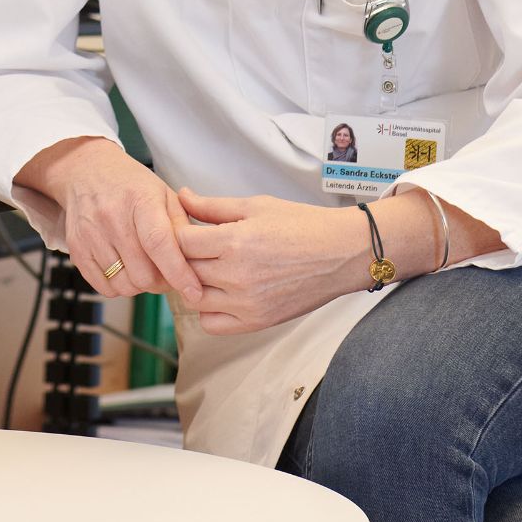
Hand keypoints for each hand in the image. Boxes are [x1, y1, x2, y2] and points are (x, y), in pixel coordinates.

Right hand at [17, 138, 202, 306]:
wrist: (87, 171)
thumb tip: (197, 262)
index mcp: (140, 199)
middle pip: (142, 273)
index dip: (178, 272)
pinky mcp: (76, 248)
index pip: (159, 243)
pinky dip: (118, 286)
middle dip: (161, 282)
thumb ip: (182, 227)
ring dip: (140, 286)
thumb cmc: (131, 186)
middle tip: (166, 274)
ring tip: (145, 269)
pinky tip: (124, 269)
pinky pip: (103, 287)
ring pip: (124, 284)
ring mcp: (91, 233)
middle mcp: (112, 216)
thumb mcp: (164, 195)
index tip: (193, 291)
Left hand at [176, 188, 375, 333]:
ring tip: (210, 270)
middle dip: (186, 258)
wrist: (341, 253)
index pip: (181, 242)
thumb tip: (182, 197)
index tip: (189, 231)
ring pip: (194, 299)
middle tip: (198, 249)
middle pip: (185, 270)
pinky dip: (209, 311)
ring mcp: (246, 302)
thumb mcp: (256, 206)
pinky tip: (221, 293)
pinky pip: (212, 324)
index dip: (180, 233)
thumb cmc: (303, 225)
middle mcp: (236, 275)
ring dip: (195, 284)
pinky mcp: (256, 321)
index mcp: (235, 241)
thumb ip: (213, 206)